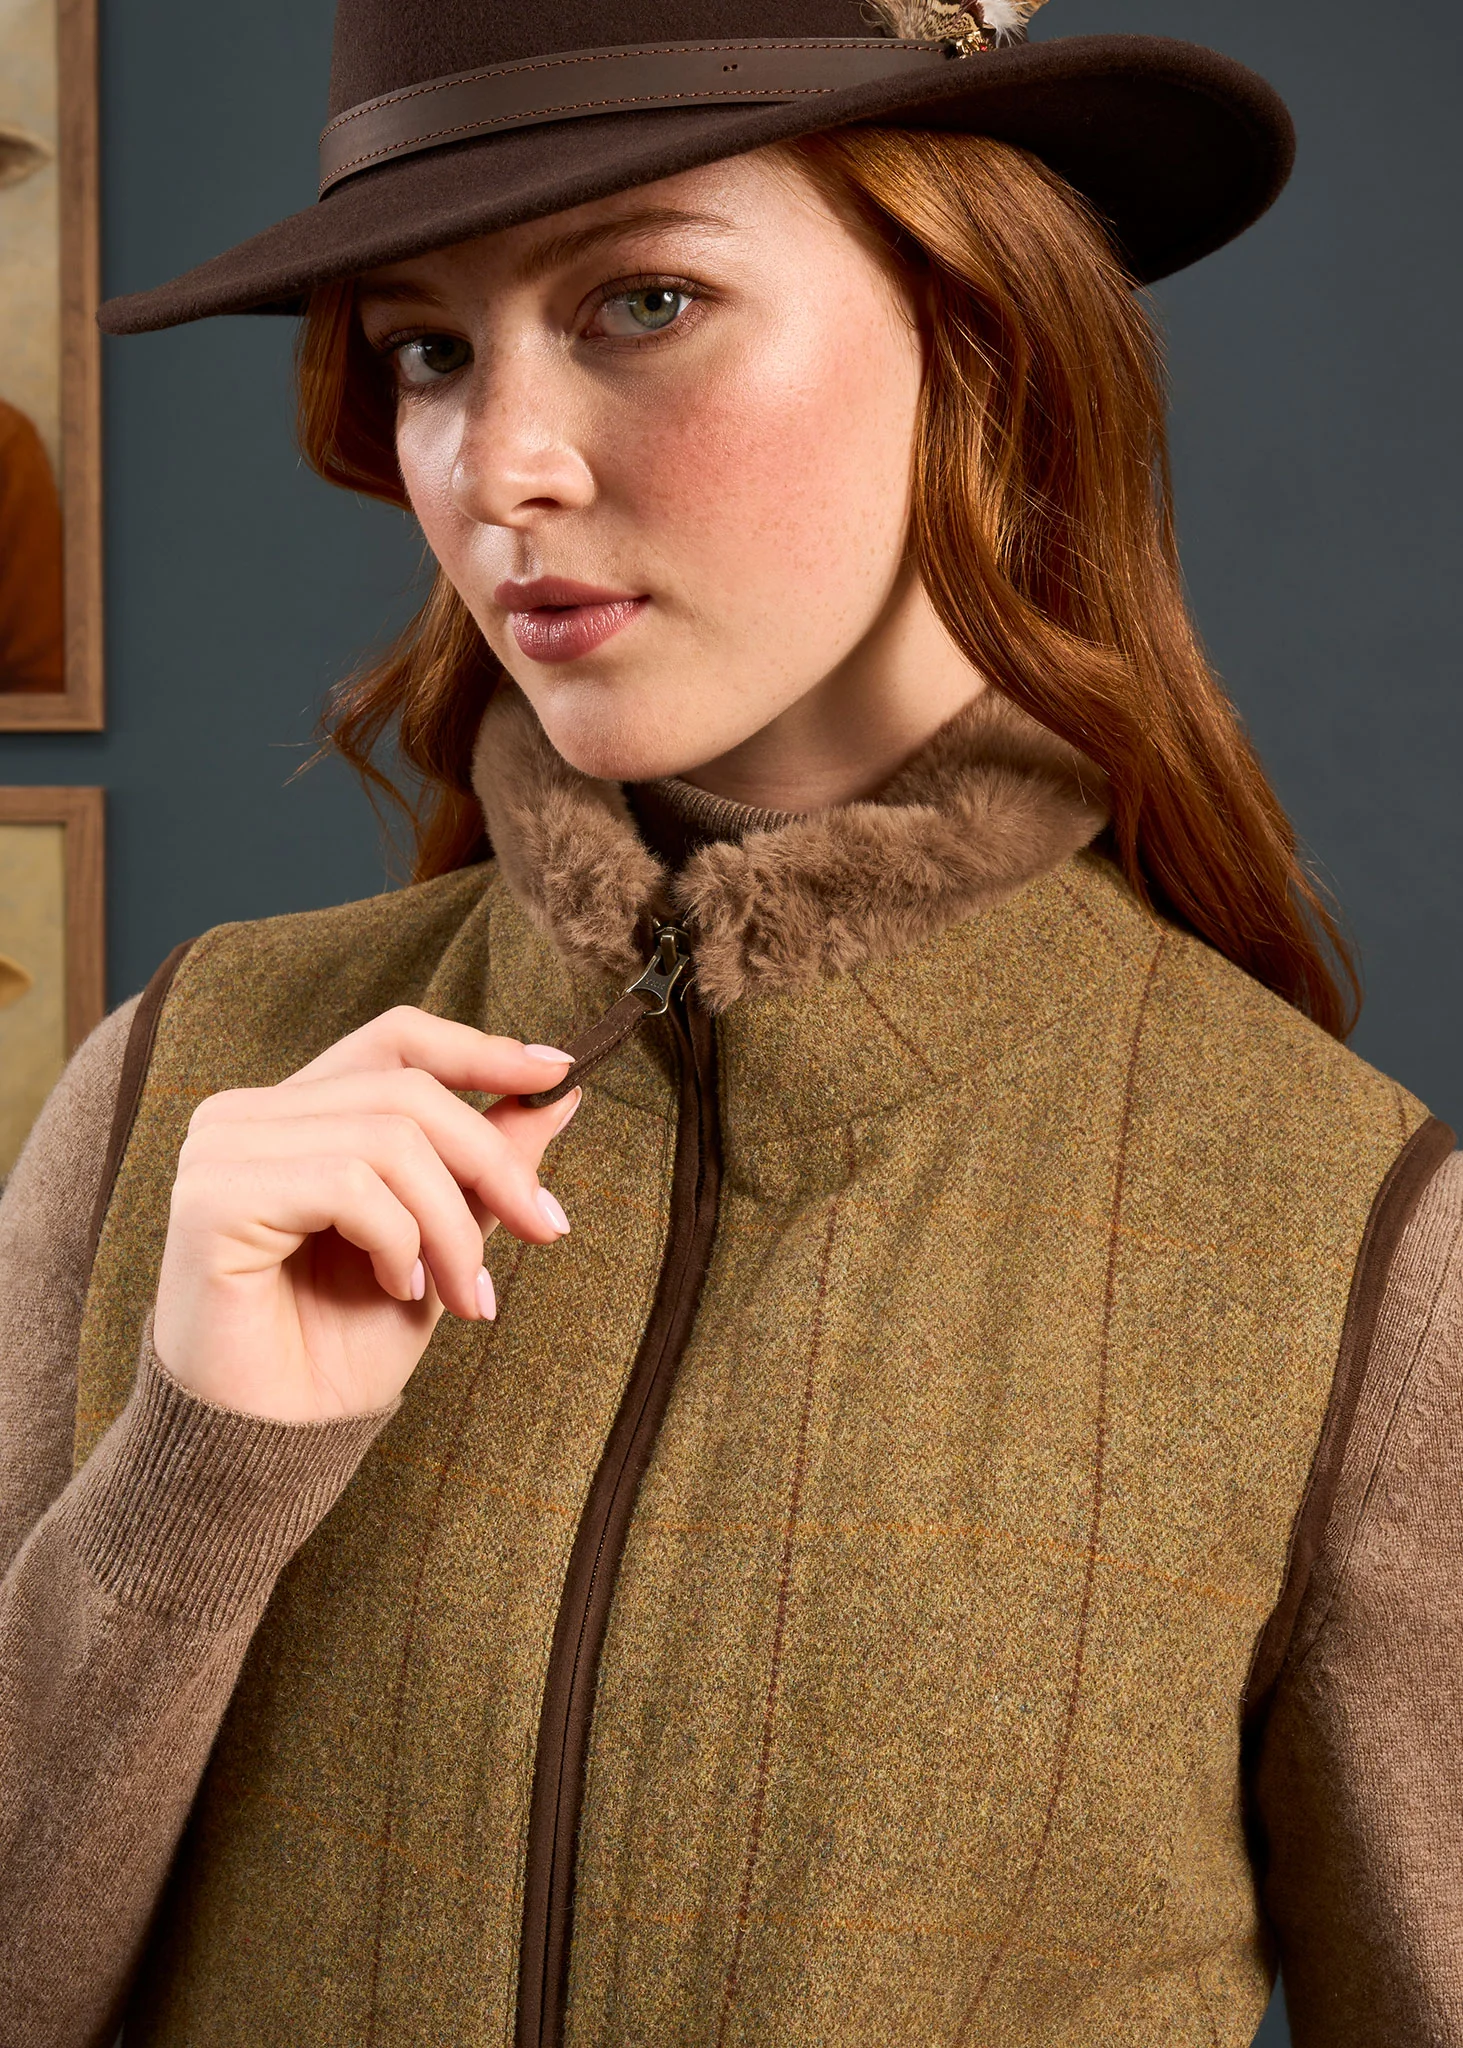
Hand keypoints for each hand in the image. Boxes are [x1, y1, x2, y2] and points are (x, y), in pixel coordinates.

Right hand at [152, 1007, 579, 1422]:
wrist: (274, 1443)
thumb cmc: (339, 1348)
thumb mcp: (440, 1242)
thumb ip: (481, 1165)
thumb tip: (557, 1093)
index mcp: (298, 1112)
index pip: (395, 1039)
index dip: (481, 1049)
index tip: (559, 1075)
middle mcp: (249, 1114)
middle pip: (409, 1091)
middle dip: (494, 1164)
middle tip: (544, 1229)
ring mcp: (223, 1148)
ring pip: (389, 1138)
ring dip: (451, 1225)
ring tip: (463, 1294)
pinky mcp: (212, 1195)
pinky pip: (348, 1183)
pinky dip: (399, 1240)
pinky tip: (396, 1289)